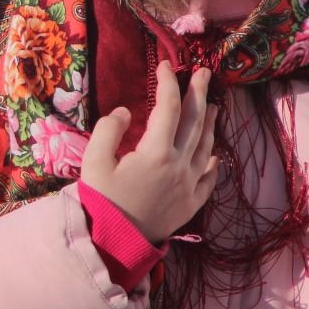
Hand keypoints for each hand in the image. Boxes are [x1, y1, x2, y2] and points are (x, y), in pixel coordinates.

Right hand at [80, 61, 218, 244]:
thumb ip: (109, 130)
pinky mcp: (190, 204)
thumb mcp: (94, 161)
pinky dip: (213, 163)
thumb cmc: (100, 200)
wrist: (113, 242)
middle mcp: (179, 166)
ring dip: (209, 124)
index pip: (168, 108)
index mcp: (156, 152)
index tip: (165, 65)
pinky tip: (214, 155)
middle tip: (202, 73)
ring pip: (206, 148)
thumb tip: (126, 113)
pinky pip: (208, 179)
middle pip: (194, 122)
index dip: (168, 83)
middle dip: (197, 94)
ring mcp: (189, 186)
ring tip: (212, 106)